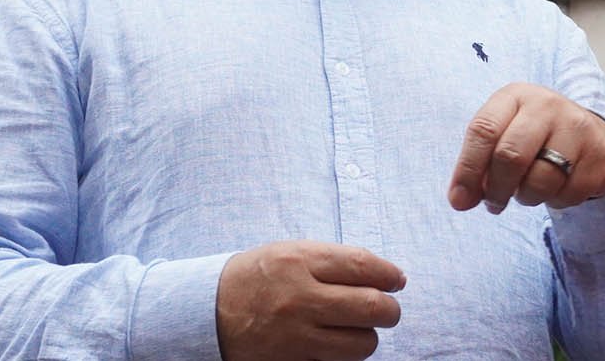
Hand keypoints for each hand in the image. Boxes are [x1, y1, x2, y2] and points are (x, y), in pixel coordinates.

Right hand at [216, 240, 404, 360]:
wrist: (207, 311)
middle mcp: (300, 298)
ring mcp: (295, 335)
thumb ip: (337, 261)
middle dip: (390, 310)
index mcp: (301, 262)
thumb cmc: (259, 276)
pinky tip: (337, 343)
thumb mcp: (293, 252)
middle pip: (371, 307)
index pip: (364, 267)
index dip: (390, 275)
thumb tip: (386, 275)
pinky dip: (344, 355)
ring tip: (360, 329)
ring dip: (369, 337)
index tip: (398, 280)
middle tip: (388, 309)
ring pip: (361, 343)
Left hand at [447, 82, 604, 213]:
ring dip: (526, 197)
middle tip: (493, 204)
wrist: (589, 133)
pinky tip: (558, 186)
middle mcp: (550, 105)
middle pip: (511, 156)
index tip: (459, 201)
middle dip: (496, 190)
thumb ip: (479, 162)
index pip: (484, 130)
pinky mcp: (601, 156)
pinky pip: (567, 196)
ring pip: (539, 182)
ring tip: (529, 189)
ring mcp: (580, 129)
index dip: (467, 170)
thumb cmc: (533, 136)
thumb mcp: (504, 133)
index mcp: (517, 95)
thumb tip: (461, 200)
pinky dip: (556, 201)